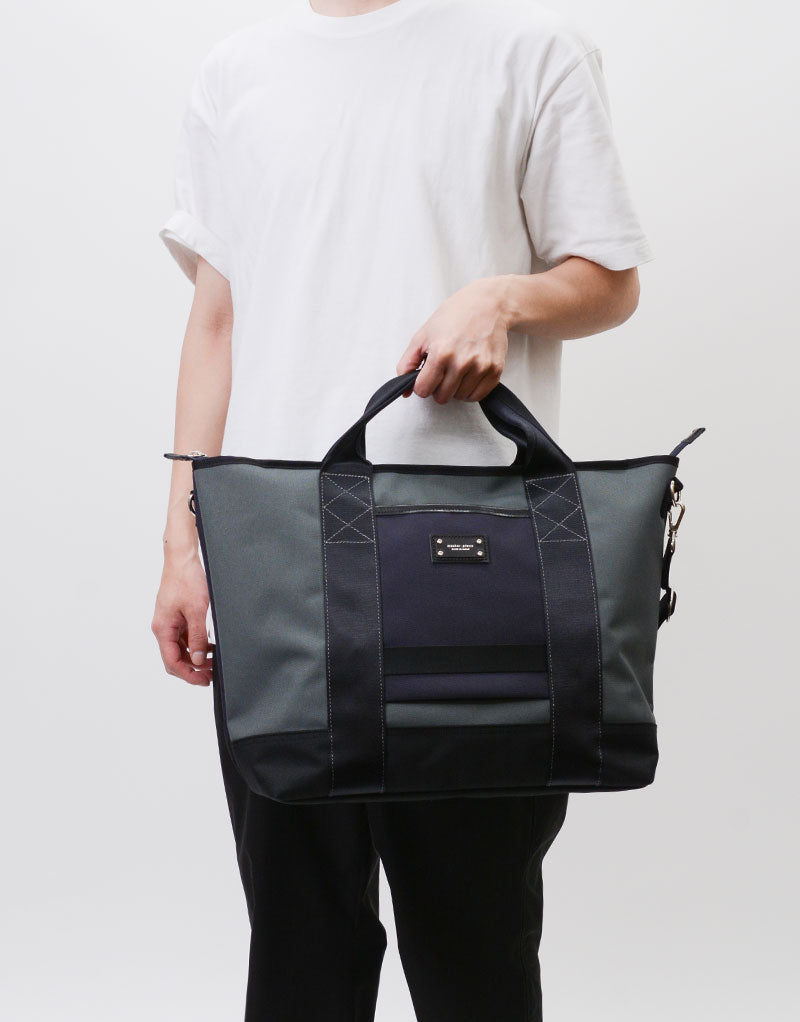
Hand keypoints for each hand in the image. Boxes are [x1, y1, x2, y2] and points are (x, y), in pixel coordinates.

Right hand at [151, 551, 211, 685]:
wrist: (182, 558)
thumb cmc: (187, 580)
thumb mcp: (196, 610)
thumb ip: (197, 637)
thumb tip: (196, 660)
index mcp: (163, 628)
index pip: (172, 662)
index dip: (188, 675)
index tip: (204, 681)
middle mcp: (163, 628)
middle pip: (175, 658)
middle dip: (192, 669)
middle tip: (211, 675)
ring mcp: (169, 623)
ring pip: (181, 649)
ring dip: (195, 657)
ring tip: (213, 661)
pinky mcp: (176, 617)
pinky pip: (184, 637)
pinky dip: (196, 644)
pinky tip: (210, 647)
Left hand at [396, 277, 509, 402]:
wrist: (486, 304)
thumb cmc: (454, 316)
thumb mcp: (422, 335)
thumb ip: (408, 364)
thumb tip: (405, 391)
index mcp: (440, 353)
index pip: (423, 390)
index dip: (422, 384)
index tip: (427, 375)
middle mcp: (461, 362)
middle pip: (442, 397)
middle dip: (438, 387)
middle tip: (442, 370)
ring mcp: (480, 367)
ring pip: (459, 398)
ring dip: (455, 388)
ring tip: (457, 368)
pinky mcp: (495, 370)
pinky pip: (477, 396)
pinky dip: (470, 390)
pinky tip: (468, 375)